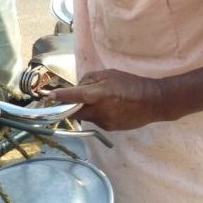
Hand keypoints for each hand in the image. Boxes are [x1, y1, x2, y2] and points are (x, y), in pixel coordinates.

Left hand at [47, 69, 166, 130]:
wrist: (153, 102)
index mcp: (100, 94)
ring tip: (100, 100)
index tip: (49, 97)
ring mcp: (105, 122)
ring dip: (85, 109)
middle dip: (70, 106)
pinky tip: (108, 108)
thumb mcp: (109, 74)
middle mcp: (100, 110)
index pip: (76, 96)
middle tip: (70, 99)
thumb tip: (77, 88)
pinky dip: (95, 114)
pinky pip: (95, 120)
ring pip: (85, 117)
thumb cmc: (130, 84)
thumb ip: (90, 80)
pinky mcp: (109, 128)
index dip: (61, 97)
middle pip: (75, 112)